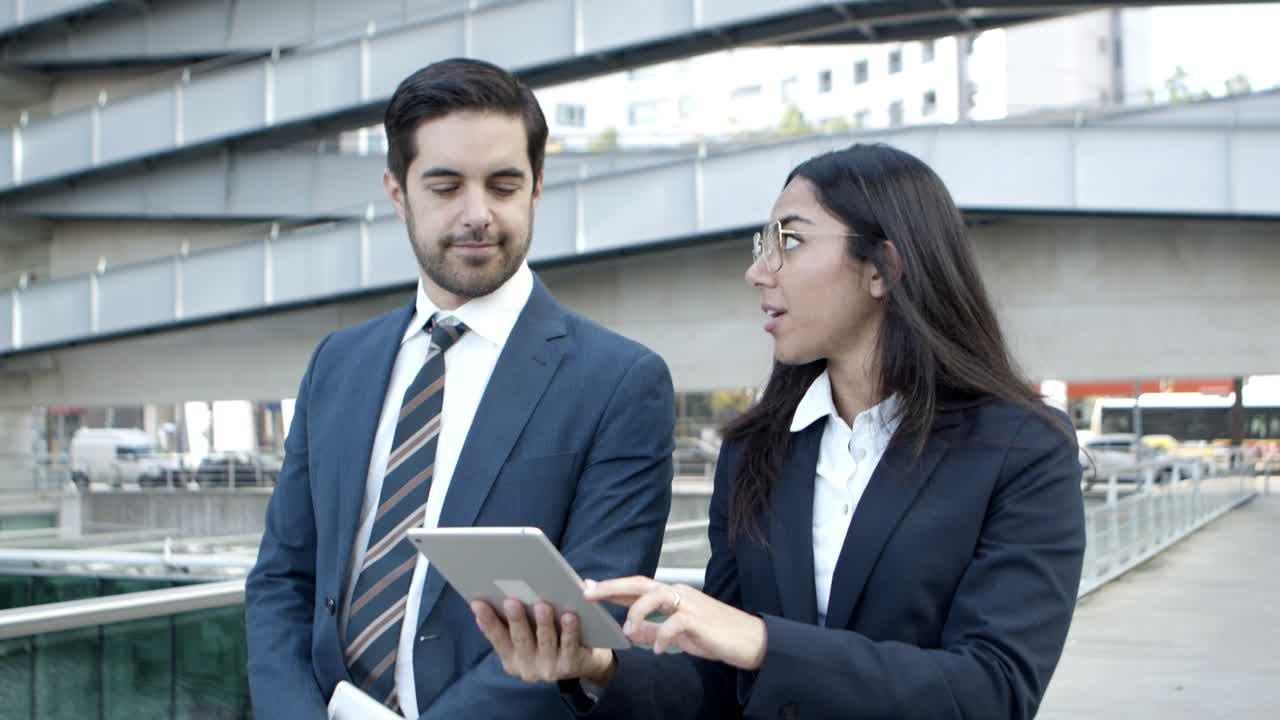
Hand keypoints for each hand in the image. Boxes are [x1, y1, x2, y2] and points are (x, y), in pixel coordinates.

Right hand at [471, 597, 615, 685]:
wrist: (585, 660)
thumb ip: (518, 615)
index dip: (486, 620)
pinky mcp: (570, 666)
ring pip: (545, 642)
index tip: (476, 602)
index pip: (496, 637)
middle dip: (515, 619)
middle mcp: (527, 667)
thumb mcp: (532, 629)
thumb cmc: (552, 635)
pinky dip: (569, 630)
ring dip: (543, 623)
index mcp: (511, 657)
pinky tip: (569, 615)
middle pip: (520, 640)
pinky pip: (569, 645)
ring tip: (543, 605)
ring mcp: (548, 669)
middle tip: (511, 601)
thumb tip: (506, 588)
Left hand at [586, 576, 766, 669]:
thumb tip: (632, 632)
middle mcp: (679, 593)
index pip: (637, 587)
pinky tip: (660, 651)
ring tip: (628, 631)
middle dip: (612, 587)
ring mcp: (689, 604)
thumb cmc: (717, 635)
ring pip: (655, 595)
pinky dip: (663, 636)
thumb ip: (655, 630)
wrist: (751, 641)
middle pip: (640, 583)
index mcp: (673, 595)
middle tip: (588, 592)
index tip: (588, 585)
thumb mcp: (680, 635)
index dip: (612, 586)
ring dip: (637, 612)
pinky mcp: (699, 619)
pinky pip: (674, 623)